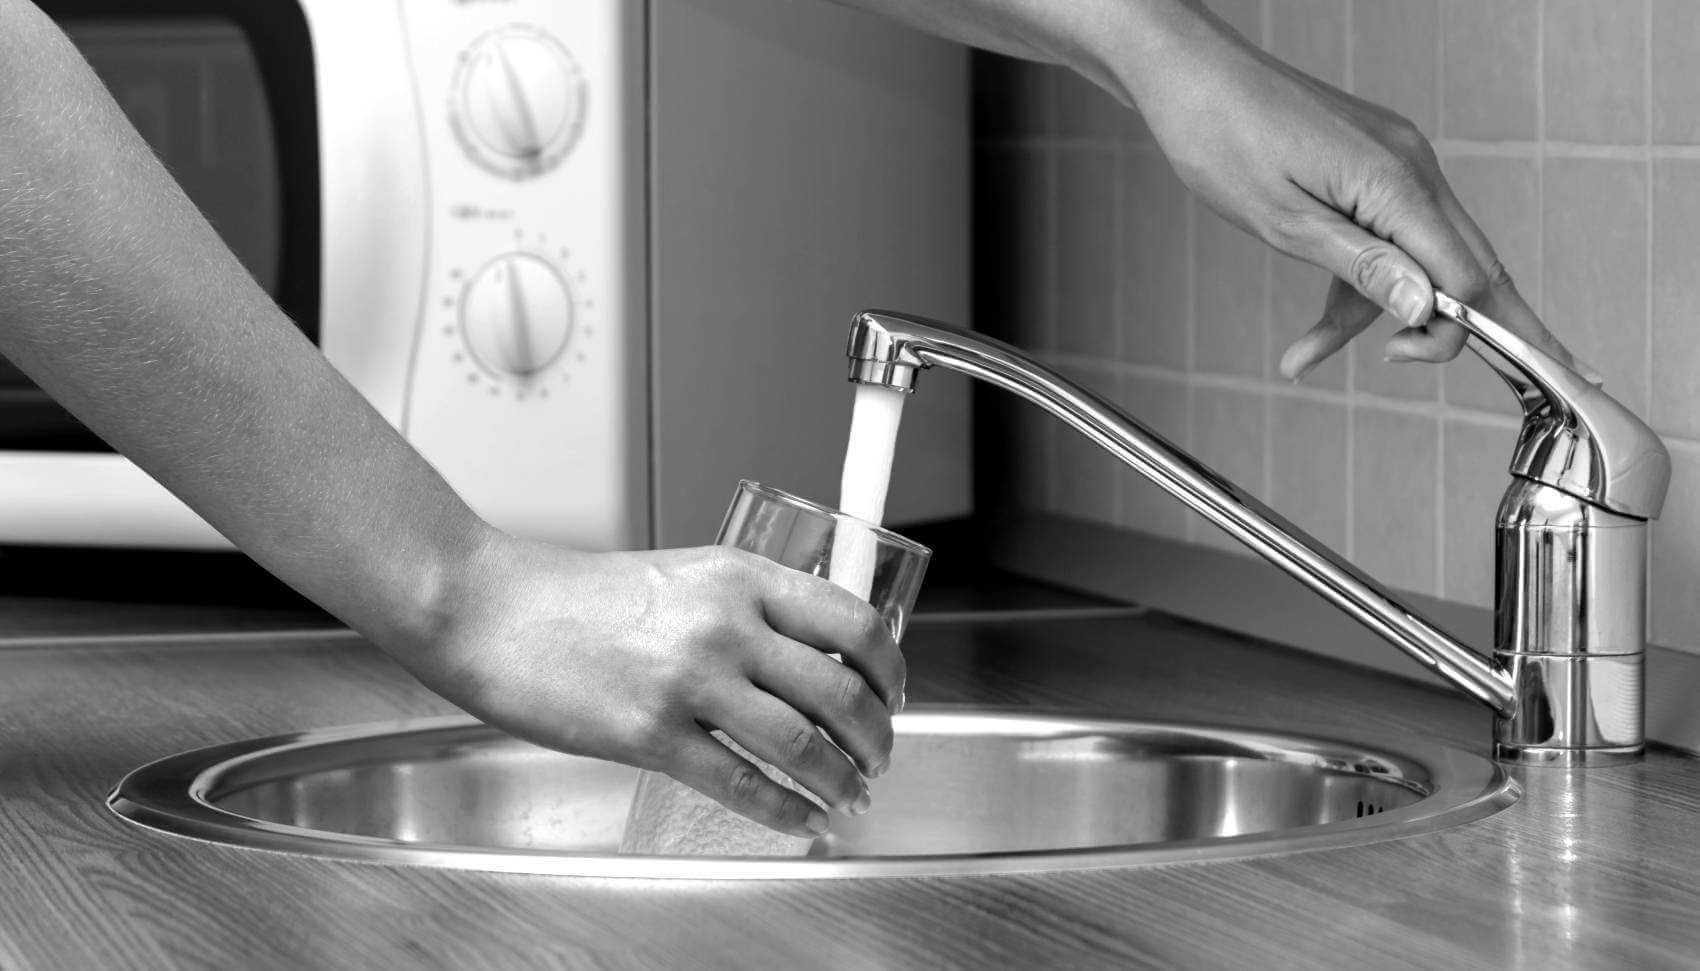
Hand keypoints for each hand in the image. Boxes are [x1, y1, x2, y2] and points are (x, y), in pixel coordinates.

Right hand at [400, 536, 904, 836]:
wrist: (494, 612)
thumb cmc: (578, 596)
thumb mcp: (684, 573)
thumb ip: (745, 605)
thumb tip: (808, 650)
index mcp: (739, 576)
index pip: (851, 620)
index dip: (889, 667)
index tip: (894, 692)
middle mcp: (725, 625)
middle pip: (840, 689)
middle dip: (876, 735)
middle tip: (880, 755)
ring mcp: (689, 682)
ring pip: (802, 744)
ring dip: (841, 778)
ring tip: (851, 791)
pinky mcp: (651, 736)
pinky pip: (742, 784)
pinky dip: (787, 811)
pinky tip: (803, 820)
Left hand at [1108, 3, 1594, 380]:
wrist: (1191, 75)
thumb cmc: (1221, 137)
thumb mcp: (1283, 220)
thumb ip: (1359, 267)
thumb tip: (1424, 310)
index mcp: (1395, 182)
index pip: (1463, 276)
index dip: (1449, 331)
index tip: (1399, 358)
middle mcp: (1412, 167)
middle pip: (1471, 265)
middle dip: (1483, 327)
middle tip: (1555, 378)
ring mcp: (1396, 162)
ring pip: (1423, 257)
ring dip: (1382, 311)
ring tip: (1307, 352)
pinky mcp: (1373, 165)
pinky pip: (1391, 235)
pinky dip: (1361, 281)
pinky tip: (1312, 332)